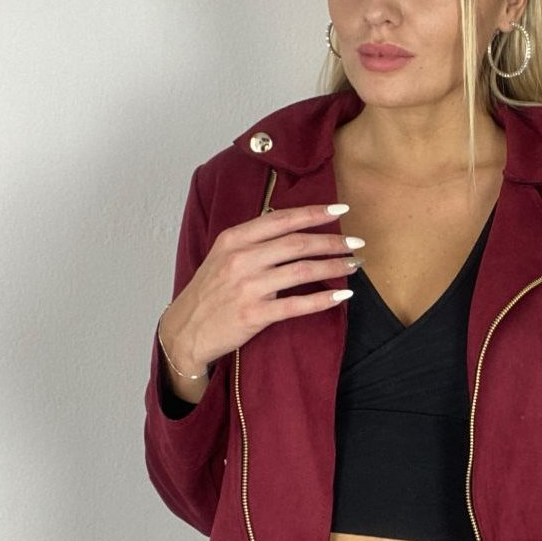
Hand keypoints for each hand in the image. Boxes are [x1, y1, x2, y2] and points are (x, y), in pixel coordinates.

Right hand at [159, 202, 362, 371]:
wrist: (184, 330)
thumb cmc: (208, 292)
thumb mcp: (222, 255)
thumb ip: (253, 241)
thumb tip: (293, 227)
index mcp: (234, 239)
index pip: (282, 220)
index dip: (314, 213)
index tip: (341, 210)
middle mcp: (241, 259)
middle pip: (297, 244)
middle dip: (332, 242)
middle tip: (356, 243)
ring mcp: (247, 287)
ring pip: (301, 271)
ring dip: (333, 267)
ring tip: (353, 265)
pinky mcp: (254, 315)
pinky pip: (297, 305)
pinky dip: (322, 300)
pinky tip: (341, 296)